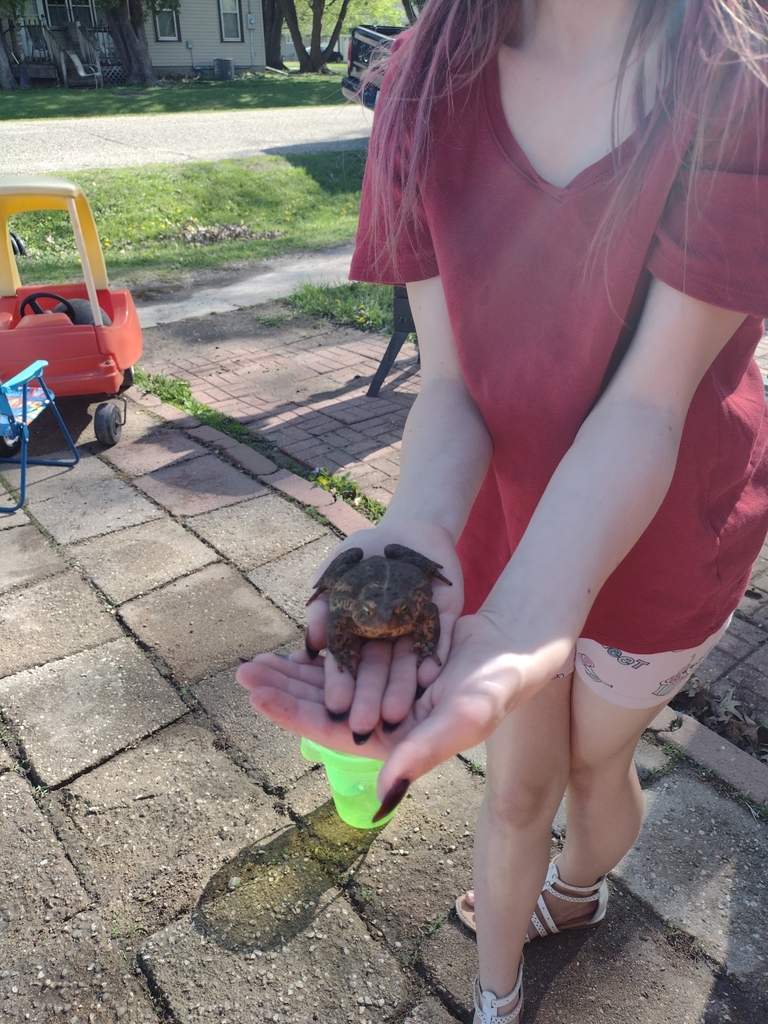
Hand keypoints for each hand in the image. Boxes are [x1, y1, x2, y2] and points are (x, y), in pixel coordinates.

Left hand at [237, 611, 565, 818]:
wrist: (517, 647)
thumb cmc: (497, 685)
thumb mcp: (464, 716)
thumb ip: (423, 754)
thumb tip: (381, 799)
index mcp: (395, 745)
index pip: (331, 732)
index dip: (293, 714)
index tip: (256, 694)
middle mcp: (384, 725)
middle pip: (322, 708)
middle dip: (282, 690)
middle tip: (243, 670)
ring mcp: (384, 697)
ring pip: (329, 686)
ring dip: (295, 673)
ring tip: (257, 658)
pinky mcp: (388, 670)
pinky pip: (345, 664)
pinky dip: (321, 654)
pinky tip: (297, 644)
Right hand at [304, 522, 463, 738]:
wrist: (407, 530)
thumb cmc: (363, 554)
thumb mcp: (335, 574)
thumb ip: (322, 606)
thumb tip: (312, 646)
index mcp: (354, 635)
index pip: (343, 665)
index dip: (338, 685)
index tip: (333, 706)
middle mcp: (382, 643)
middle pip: (374, 675)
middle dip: (367, 698)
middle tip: (362, 724)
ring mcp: (412, 635)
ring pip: (406, 668)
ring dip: (400, 690)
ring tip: (396, 713)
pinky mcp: (441, 624)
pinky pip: (438, 644)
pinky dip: (432, 659)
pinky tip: (428, 677)